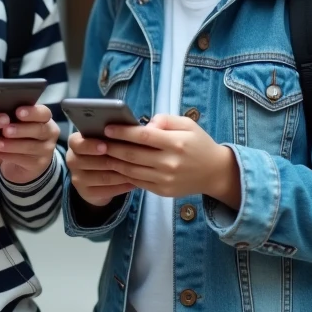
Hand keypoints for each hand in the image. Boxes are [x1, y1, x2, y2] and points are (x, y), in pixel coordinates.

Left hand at [0, 104, 60, 184]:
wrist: (24, 161)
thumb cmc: (19, 135)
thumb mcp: (20, 124)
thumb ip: (15, 116)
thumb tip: (0, 111)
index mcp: (46, 119)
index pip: (44, 113)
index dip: (32, 112)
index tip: (17, 112)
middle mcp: (50, 134)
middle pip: (39, 130)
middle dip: (21, 130)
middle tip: (5, 130)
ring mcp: (46, 151)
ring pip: (30, 147)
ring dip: (12, 145)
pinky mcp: (39, 164)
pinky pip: (24, 160)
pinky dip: (9, 156)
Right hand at [65, 131, 136, 206]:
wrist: (95, 179)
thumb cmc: (104, 152)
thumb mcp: (104, 140)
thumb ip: (110, 135)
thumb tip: (128, 129)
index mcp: (75, 143)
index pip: (77, 143)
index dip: (91, 145)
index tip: (105, 146)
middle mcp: (72, 160)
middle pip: (92, 162)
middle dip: (114, 160)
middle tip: (132, 159)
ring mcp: (77, 179)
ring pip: (103, 177)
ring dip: (122, 174)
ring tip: (138, 171)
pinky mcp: (86, 193)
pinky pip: (106, 190)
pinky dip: (122, 186)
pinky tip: (134, 182)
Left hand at [102, 115, 240, 205]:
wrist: (215, 172)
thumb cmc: (199, 144)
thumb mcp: (187, 124)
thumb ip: (165, 120)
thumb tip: (144, 125)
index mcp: (177, 143)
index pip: (144, 137)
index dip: (123, 132)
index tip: (107, 128)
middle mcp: (170, 163)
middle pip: (133, 155)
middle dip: (112, 148)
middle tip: (96, 142)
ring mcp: (165, 180)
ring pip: (131, 171)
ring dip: (113, 162)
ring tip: (101, 154)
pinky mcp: (163, 191)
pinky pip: (137, 182)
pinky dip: (123, 174)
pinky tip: (114, 166)